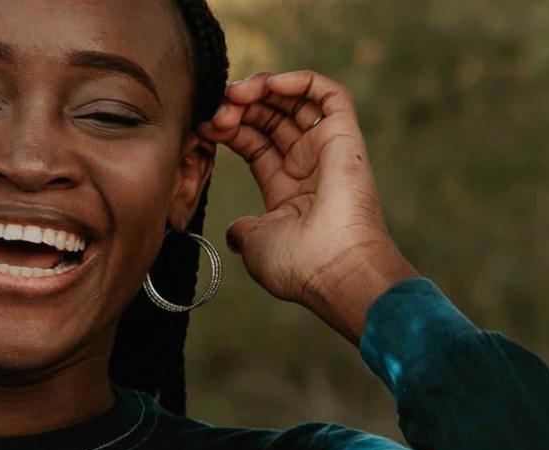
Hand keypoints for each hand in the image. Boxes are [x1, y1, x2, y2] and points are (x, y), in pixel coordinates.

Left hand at [198, 71, 418, 342]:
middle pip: (271, 118)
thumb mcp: (256, 246)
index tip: (203, 127)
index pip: (254, 143)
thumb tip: (234, 233)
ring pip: (295, 101)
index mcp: (288, 190)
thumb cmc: (299, 266)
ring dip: (261, 89)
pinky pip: (328, 94)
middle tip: (217, 109)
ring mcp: (328, 150)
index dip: (228, 129)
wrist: (335, 270)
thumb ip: (243, 232)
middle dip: (239, 107)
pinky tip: (269, 84)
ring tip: (235, 94)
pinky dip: (299, 80)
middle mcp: (309, 167)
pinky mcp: (346, 137)